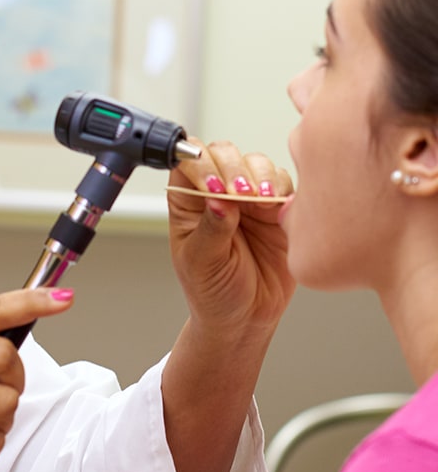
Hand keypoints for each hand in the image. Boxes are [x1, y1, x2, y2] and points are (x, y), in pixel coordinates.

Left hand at [168, 140, 295, 333]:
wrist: (247, 318)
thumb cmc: (213, 291)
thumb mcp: (203, 262)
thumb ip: (211, 229)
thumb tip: (217, 200)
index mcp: (188, 202)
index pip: (186, 162)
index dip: (200, 164)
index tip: (213, 185)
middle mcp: (217, 193)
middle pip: (224, 153)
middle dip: (233, 166)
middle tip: (240, 194)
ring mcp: (250, 198)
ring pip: (257, 163)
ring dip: (261, 175)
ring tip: (261, 200)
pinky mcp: (279, 209)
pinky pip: (285, 184)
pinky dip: (284, 187)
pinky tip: (279, 208)